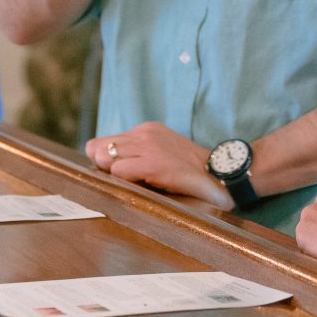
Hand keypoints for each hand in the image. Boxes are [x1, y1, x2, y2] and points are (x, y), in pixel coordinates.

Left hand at [85, 121, 230, 207]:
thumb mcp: (162, 153)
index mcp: (146, 130)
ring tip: (131, 183)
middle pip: (97, 147)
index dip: (103, 161)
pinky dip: (123, 181)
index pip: (104, 142)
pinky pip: (119, 171)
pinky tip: (141, 186)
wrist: (219, 173)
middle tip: (119, 180)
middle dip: (101, 167)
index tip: (115, 174)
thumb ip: (138, 155)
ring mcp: (148, 146)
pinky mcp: (152, 162)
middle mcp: (144, 133)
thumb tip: (107, 168)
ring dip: (111, 174)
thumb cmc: (190, 171)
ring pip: (104, 157)